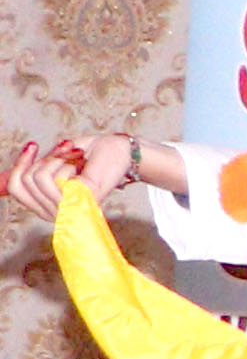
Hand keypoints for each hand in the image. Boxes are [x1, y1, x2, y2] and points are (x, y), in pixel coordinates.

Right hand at [8, 130, 131, 224]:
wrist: (120, 151)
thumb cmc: (90, 156)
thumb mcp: (52, 163)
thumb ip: (29, 174)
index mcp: (46, 205)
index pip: (14, 187)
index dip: (19, 164)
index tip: (33, 146)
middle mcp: (55, 212)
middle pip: (25, 180)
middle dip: (43, 159)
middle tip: (67, 151)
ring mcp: (67, 208)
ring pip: (38, 177)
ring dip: (56, 158)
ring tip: (76, 157)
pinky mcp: (79, 200)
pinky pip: (53, 178)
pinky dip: (64, 160)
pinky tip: (80, 159)